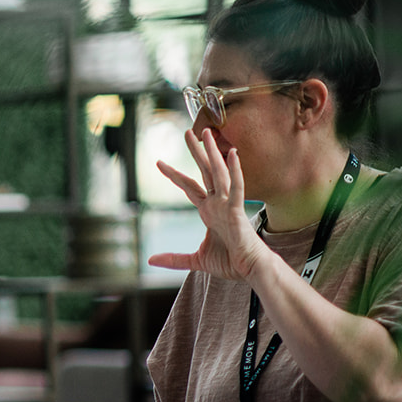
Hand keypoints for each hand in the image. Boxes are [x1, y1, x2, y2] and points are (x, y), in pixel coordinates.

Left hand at [147, 129, 266, 281]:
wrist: (251, 270)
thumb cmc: (230, 262)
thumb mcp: (196, 260)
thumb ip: (174, 259)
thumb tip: (150, 260)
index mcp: (208, 211)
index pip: (188, 187)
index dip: (174, 174)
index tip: (159, 162)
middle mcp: (217, 203)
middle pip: (204, 172)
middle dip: (196, 152)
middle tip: (187, 132)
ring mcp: (227, 205)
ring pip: (219, 173)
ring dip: (212, 153)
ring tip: (206, 132)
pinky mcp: (237, 211)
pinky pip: (237, 188)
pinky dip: (235, 171)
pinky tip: (232, 153)